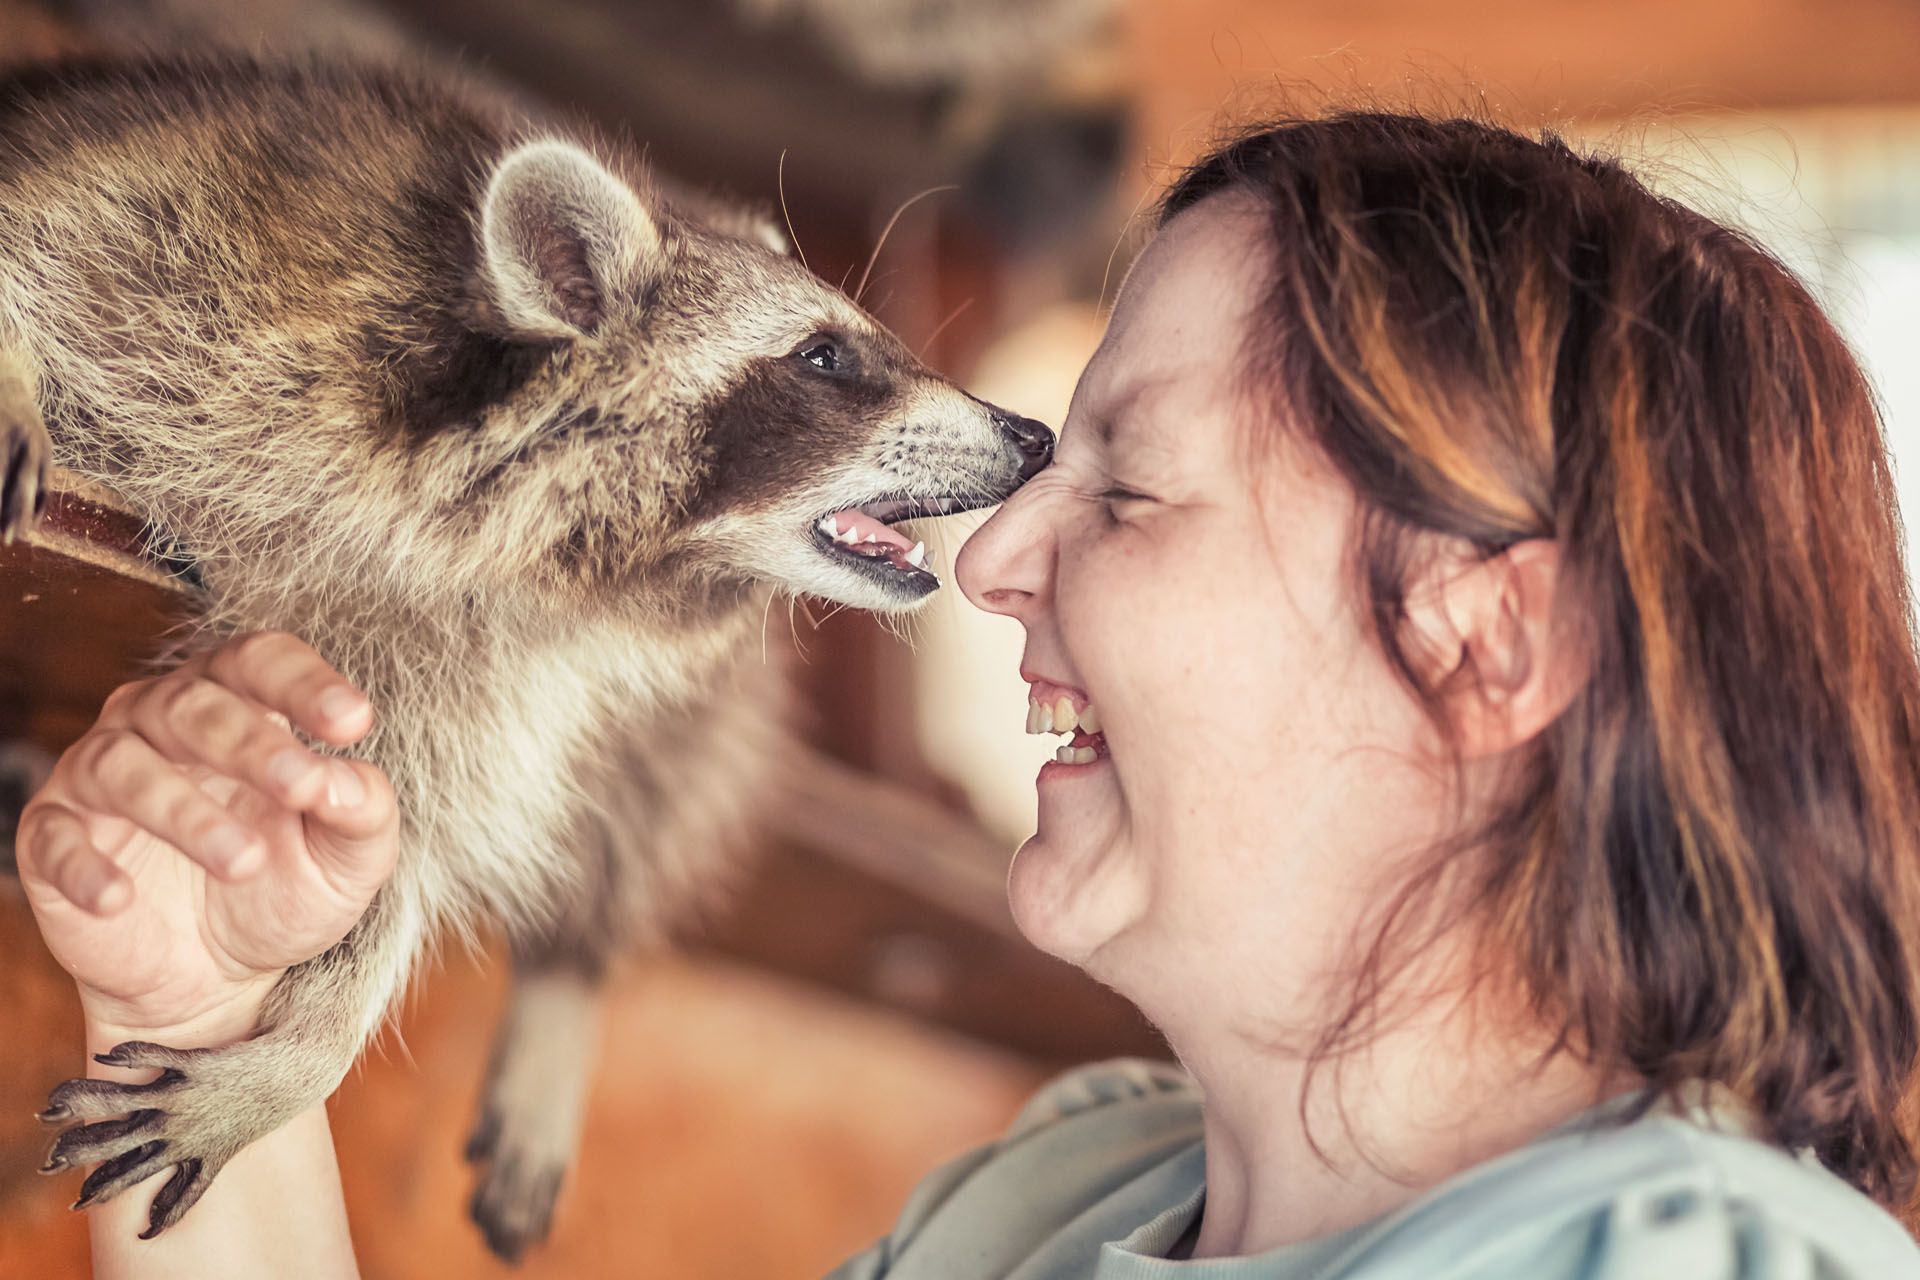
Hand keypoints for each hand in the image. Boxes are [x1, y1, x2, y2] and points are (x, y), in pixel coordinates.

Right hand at [15, 630, 397, 1041]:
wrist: (215, 978)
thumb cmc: (285, 890)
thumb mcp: (348, 861)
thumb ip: (363, 813)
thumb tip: (347, 782)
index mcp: (238, 707)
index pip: (260, 662)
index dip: (304, 683)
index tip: (354, 723)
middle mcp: (159, 724)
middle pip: (192, 703)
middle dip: (251, 745)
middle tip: (302, 789)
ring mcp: (99, 779)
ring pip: (124, 764)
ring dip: (185, 811)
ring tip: (243, 862)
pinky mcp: (52, 840)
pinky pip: (54, 838)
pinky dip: (83, 866)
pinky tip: (119, 898)